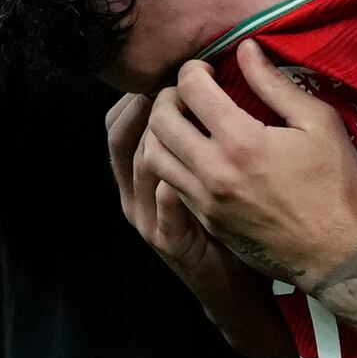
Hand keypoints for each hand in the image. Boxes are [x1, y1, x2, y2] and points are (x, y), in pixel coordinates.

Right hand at [106, 89, 284, 357]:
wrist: (234, 288)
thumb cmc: (225, 225)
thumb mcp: (205, 177)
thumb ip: (196, 137)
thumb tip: (204, 87)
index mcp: (141, 175)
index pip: (121, 123)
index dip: (138, 94)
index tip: (170, 69)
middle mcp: (136, 194)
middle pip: (121, 137)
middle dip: (147, 104)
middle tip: (175, 81)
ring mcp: (148, 219)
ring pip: (140, 164)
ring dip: (162, 134)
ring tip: (187, 109)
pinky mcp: (169, 241)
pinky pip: (164, 206)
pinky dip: (173, 184)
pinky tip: (197, 161)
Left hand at [132, 42, 356, 289]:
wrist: (338, 254)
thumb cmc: (335, 186)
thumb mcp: (318, 123)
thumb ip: (275, 84)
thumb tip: (246, 48)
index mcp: (242, 142)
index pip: (190, 90)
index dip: (192, 70)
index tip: (205, 70)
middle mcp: (215, 172)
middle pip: (160, 121)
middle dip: (166, 96)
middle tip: (184, 93)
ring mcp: (206, 201)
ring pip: (154, 156)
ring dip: (159, 132)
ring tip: (180, 122)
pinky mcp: (207, 222)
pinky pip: (168, 185)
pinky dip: (169, 162)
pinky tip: (189, 153)